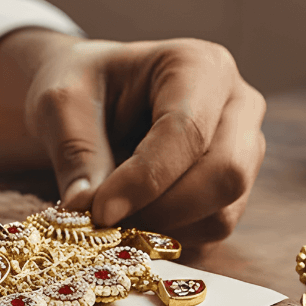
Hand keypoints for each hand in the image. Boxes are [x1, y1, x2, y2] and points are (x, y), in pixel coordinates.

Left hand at [0, 29, 264, 251]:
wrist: (92, 100)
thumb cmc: (82, 89)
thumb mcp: (61, 103)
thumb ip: (75, 151)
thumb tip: (86, 206)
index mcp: (200, 66)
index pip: (187, 132)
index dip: (144, 180)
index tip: (100, 210)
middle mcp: (237, 106)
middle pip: (225, 175)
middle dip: (162, 210)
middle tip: (106, 221)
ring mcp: (244, 151)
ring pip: (223, 213)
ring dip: (164, 229)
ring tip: (114, 217)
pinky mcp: (234, 191)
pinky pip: (212, 232)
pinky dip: (170, 239)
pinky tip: (133, 222)